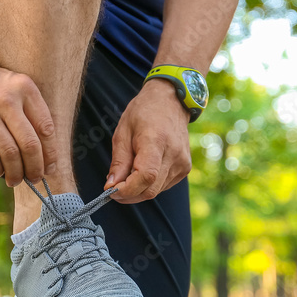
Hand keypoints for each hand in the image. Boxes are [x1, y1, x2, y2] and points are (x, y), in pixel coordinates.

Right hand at [0, 53, 56, 185]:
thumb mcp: (14, 86)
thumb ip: (29, 112)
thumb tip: (44, 156)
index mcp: (25, 88)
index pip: (46, 129)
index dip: (50, 154)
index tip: (50, 169)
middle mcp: (7, 99)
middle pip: (30, 145)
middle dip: (35, 168)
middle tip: (35, 179)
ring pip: (9, 154)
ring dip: (15, 173)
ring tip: (15, 180)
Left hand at [105, 79, 191, 202]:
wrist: (171, 101)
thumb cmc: (143, 113)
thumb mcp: (123, 132)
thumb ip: (118, 161)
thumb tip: (111, 187)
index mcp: (156, 141)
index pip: (146, 176)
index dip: (127, 190)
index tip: (111, 190)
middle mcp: (174, 154)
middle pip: (150, 189)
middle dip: (129, 195)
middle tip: (114, 188)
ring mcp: (182, 163)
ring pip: (156, 191)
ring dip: (138, 190)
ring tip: (128, 174)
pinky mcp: (185, 168)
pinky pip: (163, 186)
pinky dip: (149, 184)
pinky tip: (143, 170)